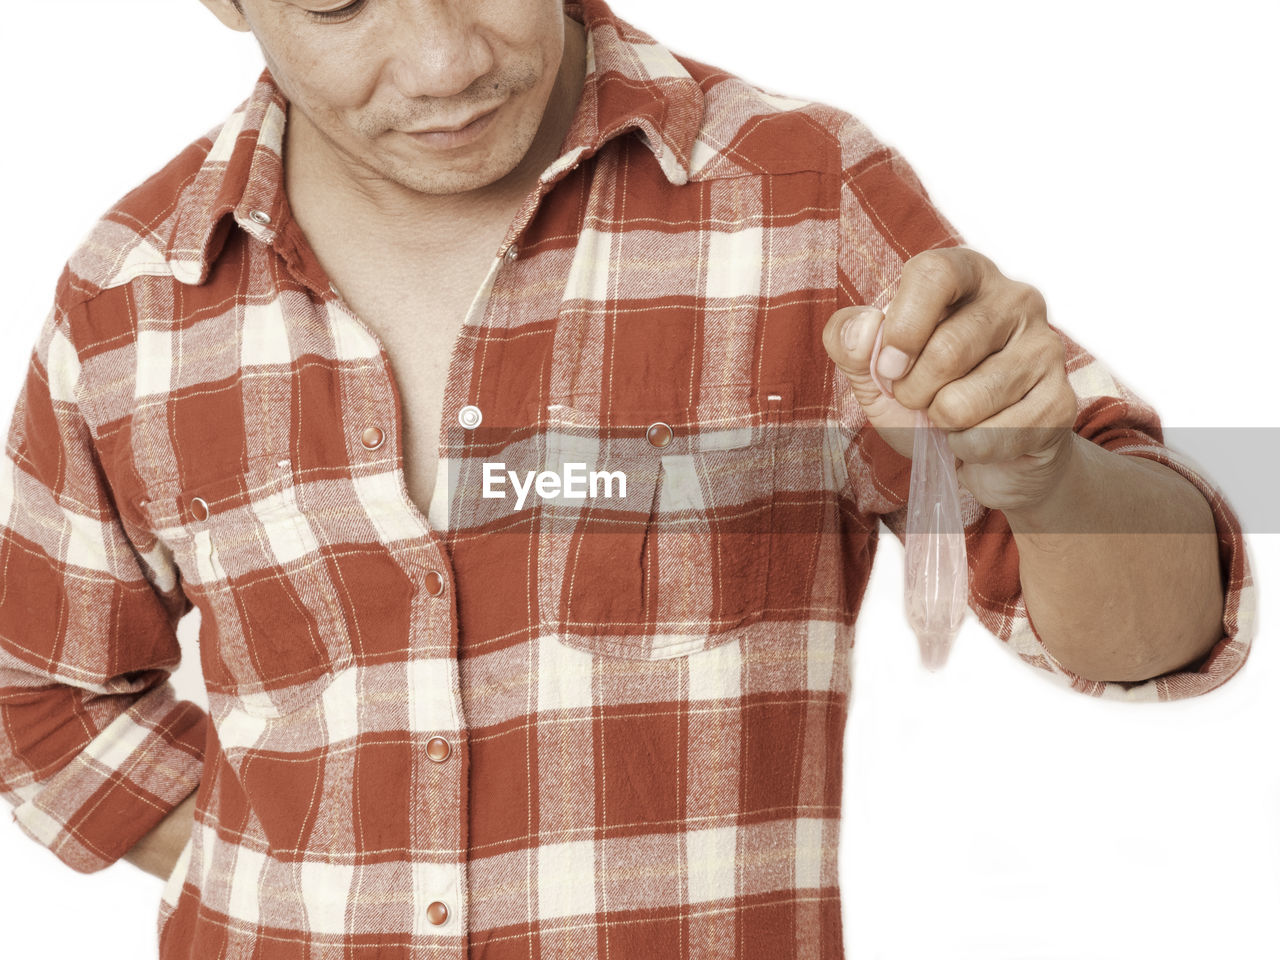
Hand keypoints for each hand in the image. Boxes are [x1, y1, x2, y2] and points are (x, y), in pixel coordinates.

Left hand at [822, 247, 1079, 513]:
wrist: (980, 454)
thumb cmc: (924, 396)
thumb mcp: (874, 369)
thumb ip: (850, 341)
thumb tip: (862, 329)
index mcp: (967, 274)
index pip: (935, 273)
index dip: (902, 328)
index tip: (887, 367)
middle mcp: (1016, 299)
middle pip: (948, 349)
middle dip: (913, 393)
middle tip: (918, 401)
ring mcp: (1045, 347)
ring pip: (965, 401)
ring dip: (941, 425)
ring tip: (950, 418)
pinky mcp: (1060, 400)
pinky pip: (993, 436)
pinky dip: (968, 450)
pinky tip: (979, 438)